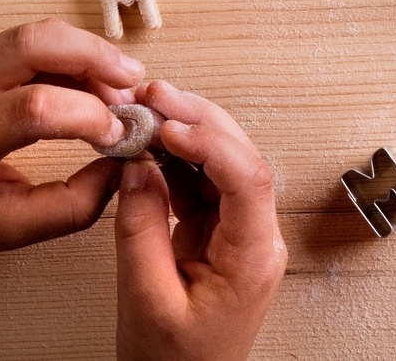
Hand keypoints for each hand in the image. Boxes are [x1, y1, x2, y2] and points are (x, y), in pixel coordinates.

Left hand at [0, 18, 143, 264]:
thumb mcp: (6, 229)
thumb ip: (72, 206)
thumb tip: (122, 170)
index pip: (36, 107)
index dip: (89, 116)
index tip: (117, 138)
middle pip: (36, 43)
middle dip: (95, 56)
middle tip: (132, 82)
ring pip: (38, 32)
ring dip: (87, 51)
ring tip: (118, 85)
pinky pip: (32, 40)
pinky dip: (70, 53)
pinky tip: (92, 82)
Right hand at [116, 81, 285, 360]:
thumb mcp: (146, 300)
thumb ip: (141, 231)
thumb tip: (138, 168)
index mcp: (253, 257)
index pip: (249, 181)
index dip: (212, 143)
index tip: (171, 125)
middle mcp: (257, 238)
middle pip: (240, 161)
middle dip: (199, 122)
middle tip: (155, 95)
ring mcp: (240, 234)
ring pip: (222, 166)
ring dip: (187, 134)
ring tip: (147, 109)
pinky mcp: (219, 235)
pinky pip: (202, 186)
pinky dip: (176, 162)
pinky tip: (150, 146)